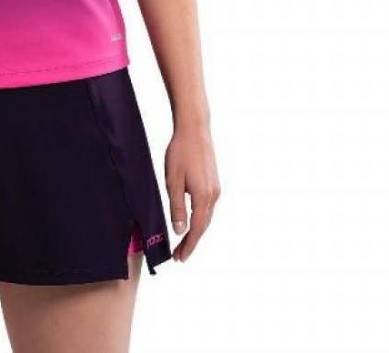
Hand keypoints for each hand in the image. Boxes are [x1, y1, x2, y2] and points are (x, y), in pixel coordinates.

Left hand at [165, 122, 219, 262]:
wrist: (194, 129)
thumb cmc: (180, 153)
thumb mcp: (172, 181)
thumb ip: (176, 207)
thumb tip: (180, 231)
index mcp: (203, 197)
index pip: (197, 230)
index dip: (188, 246)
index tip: (180, 259)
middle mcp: (213, 196)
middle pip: (204, 226)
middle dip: (192, 242)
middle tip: (179, 255)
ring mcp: (216, 189)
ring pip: (206, 217)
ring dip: (196, 230)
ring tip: (183, 241)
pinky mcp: (214, 182)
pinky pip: (207, 206)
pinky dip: (200, 218)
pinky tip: (191, 220)